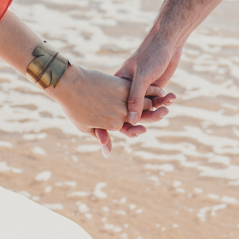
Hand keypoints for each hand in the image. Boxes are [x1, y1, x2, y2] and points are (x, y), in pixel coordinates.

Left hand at [51, 65, 168, 138]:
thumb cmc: (74, 108)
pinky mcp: (122, 85)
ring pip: (146, 102)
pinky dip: (152, 89)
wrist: (70, 85)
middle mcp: (122, 113)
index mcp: (114, 125)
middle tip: (166, 110)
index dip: (141, 127)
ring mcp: (123, 99)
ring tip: (168, 99)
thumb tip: (108, 153)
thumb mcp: (86, 127)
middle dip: (156, 114)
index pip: (133, 128)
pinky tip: (159, 88)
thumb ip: (101, 136)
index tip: (146, 126)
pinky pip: (141, 89)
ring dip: (158, 101)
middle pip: (144, 115)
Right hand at [115, 32, 182, 135]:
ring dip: (157, 111)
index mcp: (118, 86)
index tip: (117, 134)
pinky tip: (172, 97)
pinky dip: (165, 102)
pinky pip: (158, 102)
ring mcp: (142, 91)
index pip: (112, 109)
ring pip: (146, 110)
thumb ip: (136, 99)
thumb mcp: (142, 77)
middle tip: (145, 128)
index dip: (112, 123)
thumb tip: (133, 122)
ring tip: (166, 109)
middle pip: (130, 113)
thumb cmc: (151, 55)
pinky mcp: (154, 89)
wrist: (168, 40)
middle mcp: (128, 90)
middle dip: (138, 121)